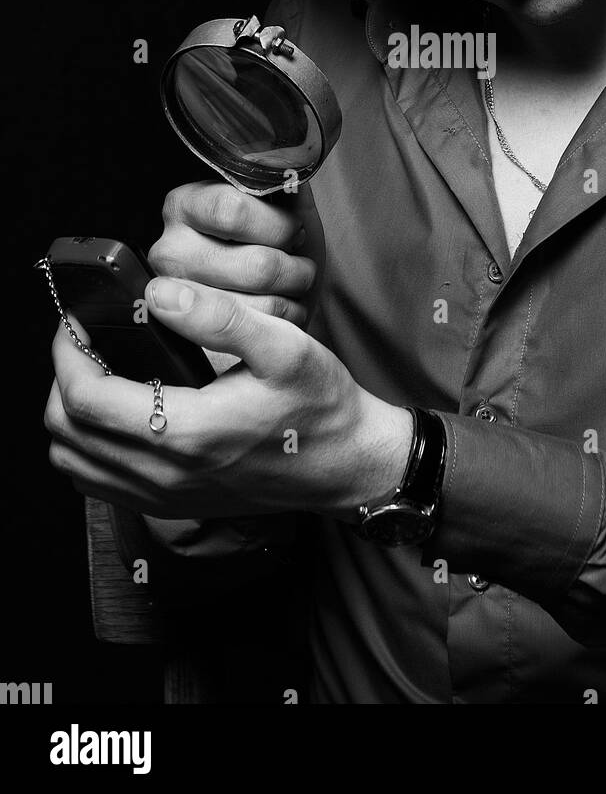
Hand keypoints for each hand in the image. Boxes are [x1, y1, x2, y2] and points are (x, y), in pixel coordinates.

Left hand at [44, 279, 413, 520]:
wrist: (349, 465)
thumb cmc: (321, 406)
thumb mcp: (284, 347)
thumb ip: (219, 317)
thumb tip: (157, 292)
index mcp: (188, 431)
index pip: (86, 398)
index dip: (67, 352)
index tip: (77, 320)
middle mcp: (166, 473)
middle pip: (66, 433)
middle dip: (64, 378)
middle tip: (86, 340)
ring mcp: (164, 496)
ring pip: (74, 462)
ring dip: (72, 415)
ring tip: (100, 372)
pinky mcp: (169, 505)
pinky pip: (98, 483)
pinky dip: (88, 447)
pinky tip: (119, 412)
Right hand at [149, 179, 324, 336]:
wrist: (275, 293)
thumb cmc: (279, 242)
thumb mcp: (284, 203)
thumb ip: (283, 181)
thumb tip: (287, 172)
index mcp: (185, 205)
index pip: (233, 211)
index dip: (278, 226)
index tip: (292, 231)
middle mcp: (169, 249)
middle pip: (254, 265)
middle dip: (291, 268)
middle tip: (296, 264)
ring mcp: (177, 296)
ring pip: (257, 304)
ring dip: (289, 297)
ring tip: (290, 286)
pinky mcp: (191, 336)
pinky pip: (250, 335)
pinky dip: (280, 322)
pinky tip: (278, 309)